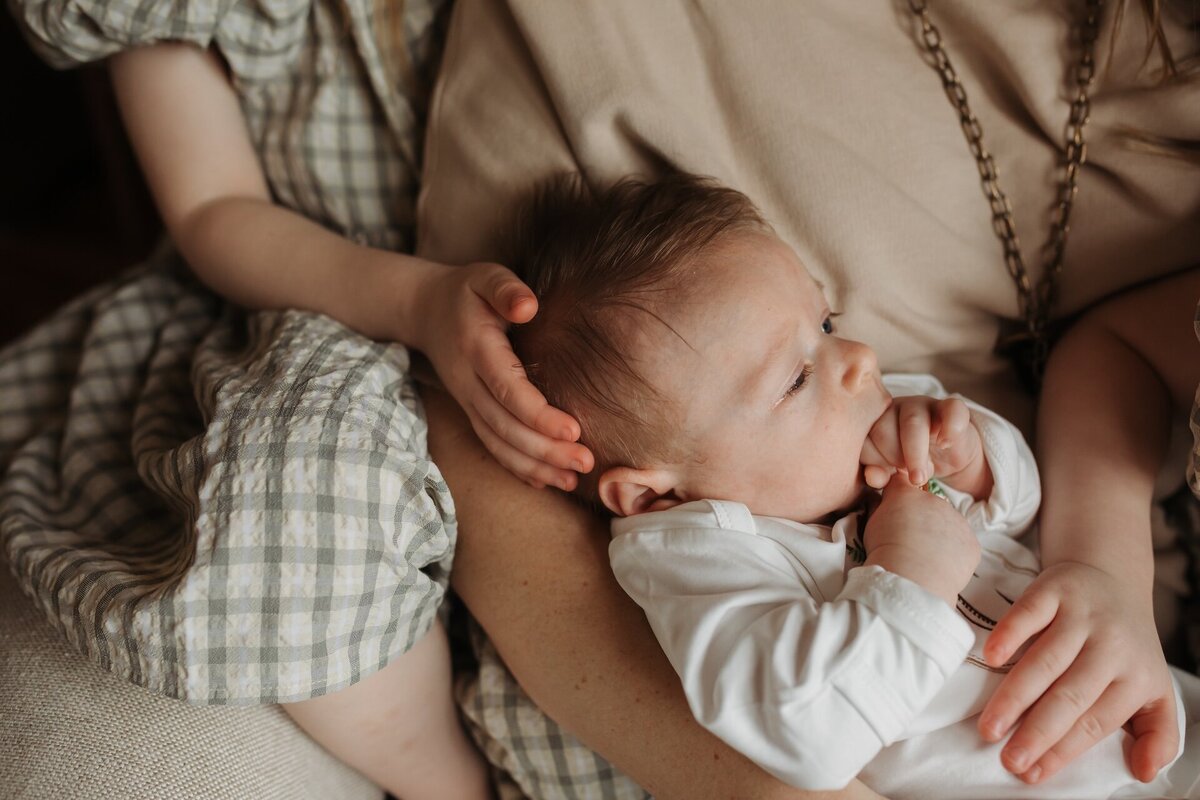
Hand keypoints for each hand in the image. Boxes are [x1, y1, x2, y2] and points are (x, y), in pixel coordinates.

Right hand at [414, 261, 593, 488]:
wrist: (424, 310)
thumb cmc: (466, 291)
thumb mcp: (485, 276)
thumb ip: (505, 288)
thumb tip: (529, 306)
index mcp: (477, 349)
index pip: (507, 389)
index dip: (538, 414)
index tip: (573, 430)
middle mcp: (468, 382)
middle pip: (505, 426)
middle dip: (545, 450)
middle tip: (585, 462)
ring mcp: (468, 401)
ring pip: (499, 442)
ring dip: (535, 465)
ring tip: (573, 479)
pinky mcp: (472, 411)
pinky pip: (493, 446)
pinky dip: (518, 467)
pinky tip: (547, 480)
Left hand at [861, 395, 989, 497]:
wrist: (949, 454)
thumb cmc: (913, 462)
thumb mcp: (894, 472)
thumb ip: (879, 475)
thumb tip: (873, 477)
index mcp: (872, 423)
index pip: (864, 440)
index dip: (874, 462)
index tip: (888, 477)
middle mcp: (893, 409)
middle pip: (883, 429)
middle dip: (893, 458)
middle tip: (908, 476)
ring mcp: (921, 404)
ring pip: (912, 422)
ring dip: (916, 452)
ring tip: (922, 474)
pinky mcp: (949, 406)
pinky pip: (951, 409)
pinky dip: (949, 429)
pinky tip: (946, 445)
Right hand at [863, 476, 979, 605]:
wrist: (911, 578)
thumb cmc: (884, 551)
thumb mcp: (871, 524)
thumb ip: (879, 508)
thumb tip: (881, 502)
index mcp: (907, 494)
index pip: (902, 483)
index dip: (898, 497)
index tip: (895, 511)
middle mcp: (935, 500)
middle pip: (928, 506)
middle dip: (921, 520)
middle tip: (910, 542)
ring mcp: (957, 521)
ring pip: (947, 526)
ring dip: (938, 537)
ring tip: (924, 559)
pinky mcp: (971, 543)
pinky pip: (962, 546)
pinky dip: (953, 555)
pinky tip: (940, 567)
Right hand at [979, 560, 1178, 783]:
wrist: (1113, 578)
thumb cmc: (1126, 647)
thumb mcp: (1154, 692)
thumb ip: (1158, 736)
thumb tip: (1142, 774)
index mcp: (1136, 678)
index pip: (1095, 723)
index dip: (1063, 751)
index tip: (1031, 774)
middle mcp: (1112, 647)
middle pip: (1070, 697)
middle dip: (1037, 732)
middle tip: (1009, 759)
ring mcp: (1083, 616)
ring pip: (1046, 661)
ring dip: (1014, 697)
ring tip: (989, 727)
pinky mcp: (1057, 589)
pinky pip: (1029, 613)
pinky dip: (1009, 634)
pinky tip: (991, 658)